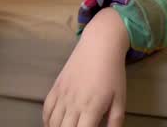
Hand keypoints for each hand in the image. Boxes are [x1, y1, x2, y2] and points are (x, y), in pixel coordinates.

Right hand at [43, 10, 129, 126]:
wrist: (99, 47)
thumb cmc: (112, 74)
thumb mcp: (120, 99)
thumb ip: (116, 121)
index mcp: (91, 108)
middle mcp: (74, 103)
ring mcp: (62, 95)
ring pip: (52, 122)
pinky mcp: (56, 87)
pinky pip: (46, 109)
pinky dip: (46, 120)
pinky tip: (51, 125)